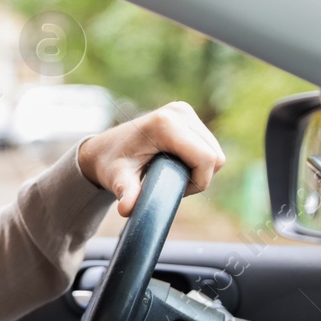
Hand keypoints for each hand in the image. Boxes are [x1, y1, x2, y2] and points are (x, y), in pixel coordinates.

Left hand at [77, 101, 225, 216]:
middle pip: (214, 156)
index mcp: (165, 124)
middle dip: (199, 177)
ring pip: (215, 151)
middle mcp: (179, 112)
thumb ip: (126, 193)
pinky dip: (199, 160)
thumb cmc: (111, 164)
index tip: (176, 191)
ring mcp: (184, 111)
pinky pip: (209, 145)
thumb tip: (126, 209)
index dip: (198, 182)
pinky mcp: (187, 114)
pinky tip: (177, 163)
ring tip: (172, 174)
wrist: (105, 148)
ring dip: (200, 170)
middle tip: (171, 183)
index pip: (206, 158)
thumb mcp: (118, 179)